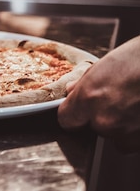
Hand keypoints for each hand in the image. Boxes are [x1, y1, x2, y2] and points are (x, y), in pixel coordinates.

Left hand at [58, 36, 139, 152]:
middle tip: (118, 99)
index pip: (66, 120)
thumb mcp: (104, 64)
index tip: (79, 111)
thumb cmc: (138, 59)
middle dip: (102, 116)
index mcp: (88, 99)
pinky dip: (137, 131)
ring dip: (123, 125)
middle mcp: (104, 120)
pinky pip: (134, 142)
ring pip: (117, 137)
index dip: (73, 115)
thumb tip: (71, 91)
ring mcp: (126, 132)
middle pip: (94, 128)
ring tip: (135, 103)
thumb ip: (84, 83)